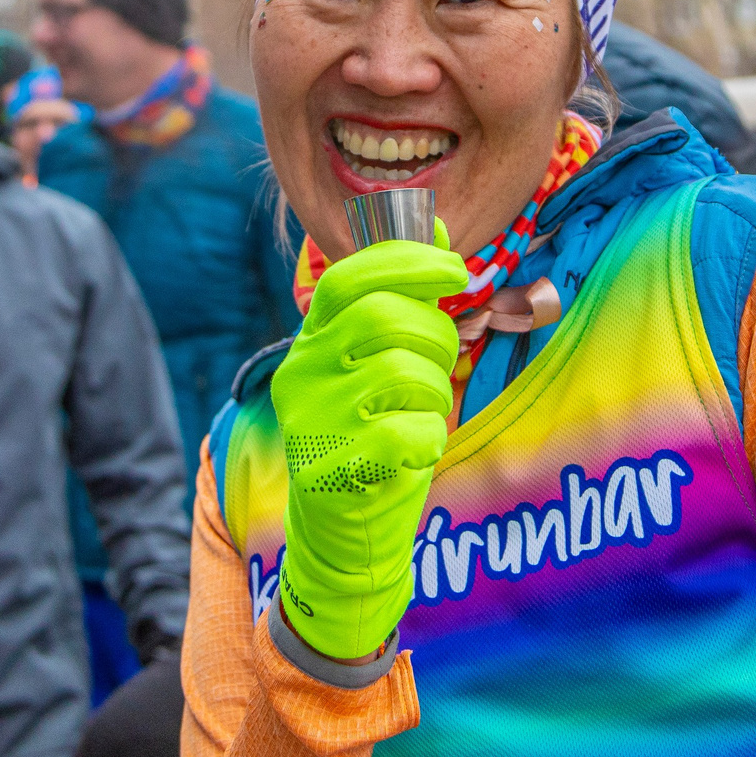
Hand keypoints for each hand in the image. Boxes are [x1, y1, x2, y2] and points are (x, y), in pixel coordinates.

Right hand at [270, 226, 466, 661]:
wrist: (344, 532)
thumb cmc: (375, 433)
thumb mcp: (385, 360)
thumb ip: (406, 297)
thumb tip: (439, 224)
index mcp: (311, 340)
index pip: (347, 276)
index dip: (407, 261)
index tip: (455, 268)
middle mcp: (300, 373)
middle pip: (382, 316)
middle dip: (436, 333)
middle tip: (443, 361)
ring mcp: (310, 422)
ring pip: (402, 371)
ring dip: (436, 390)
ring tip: (424, 412)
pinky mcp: (329, 471)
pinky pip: (407, 432)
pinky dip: (429, 438)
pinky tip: (414, 451)